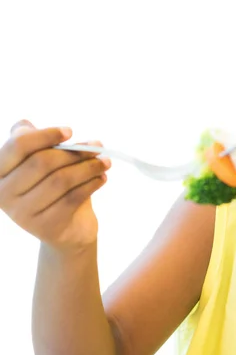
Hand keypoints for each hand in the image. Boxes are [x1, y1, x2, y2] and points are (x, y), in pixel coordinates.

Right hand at [0, 120, 110, 251]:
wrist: (68, 228)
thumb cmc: (53, 187)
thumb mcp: (43, 163)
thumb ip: (36, 143)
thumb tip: (37, 127)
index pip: (18, 145)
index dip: (45, 135)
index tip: (70, 131)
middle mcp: (4, 193)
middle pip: (43, 161)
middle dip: (75, 152)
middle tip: (98, 147)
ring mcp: (22, 213)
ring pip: (61, 180)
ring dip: (89, 167)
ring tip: (105, 162)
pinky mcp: (45, 226)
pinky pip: (73, 197)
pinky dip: (91, 184)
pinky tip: (102, 178)